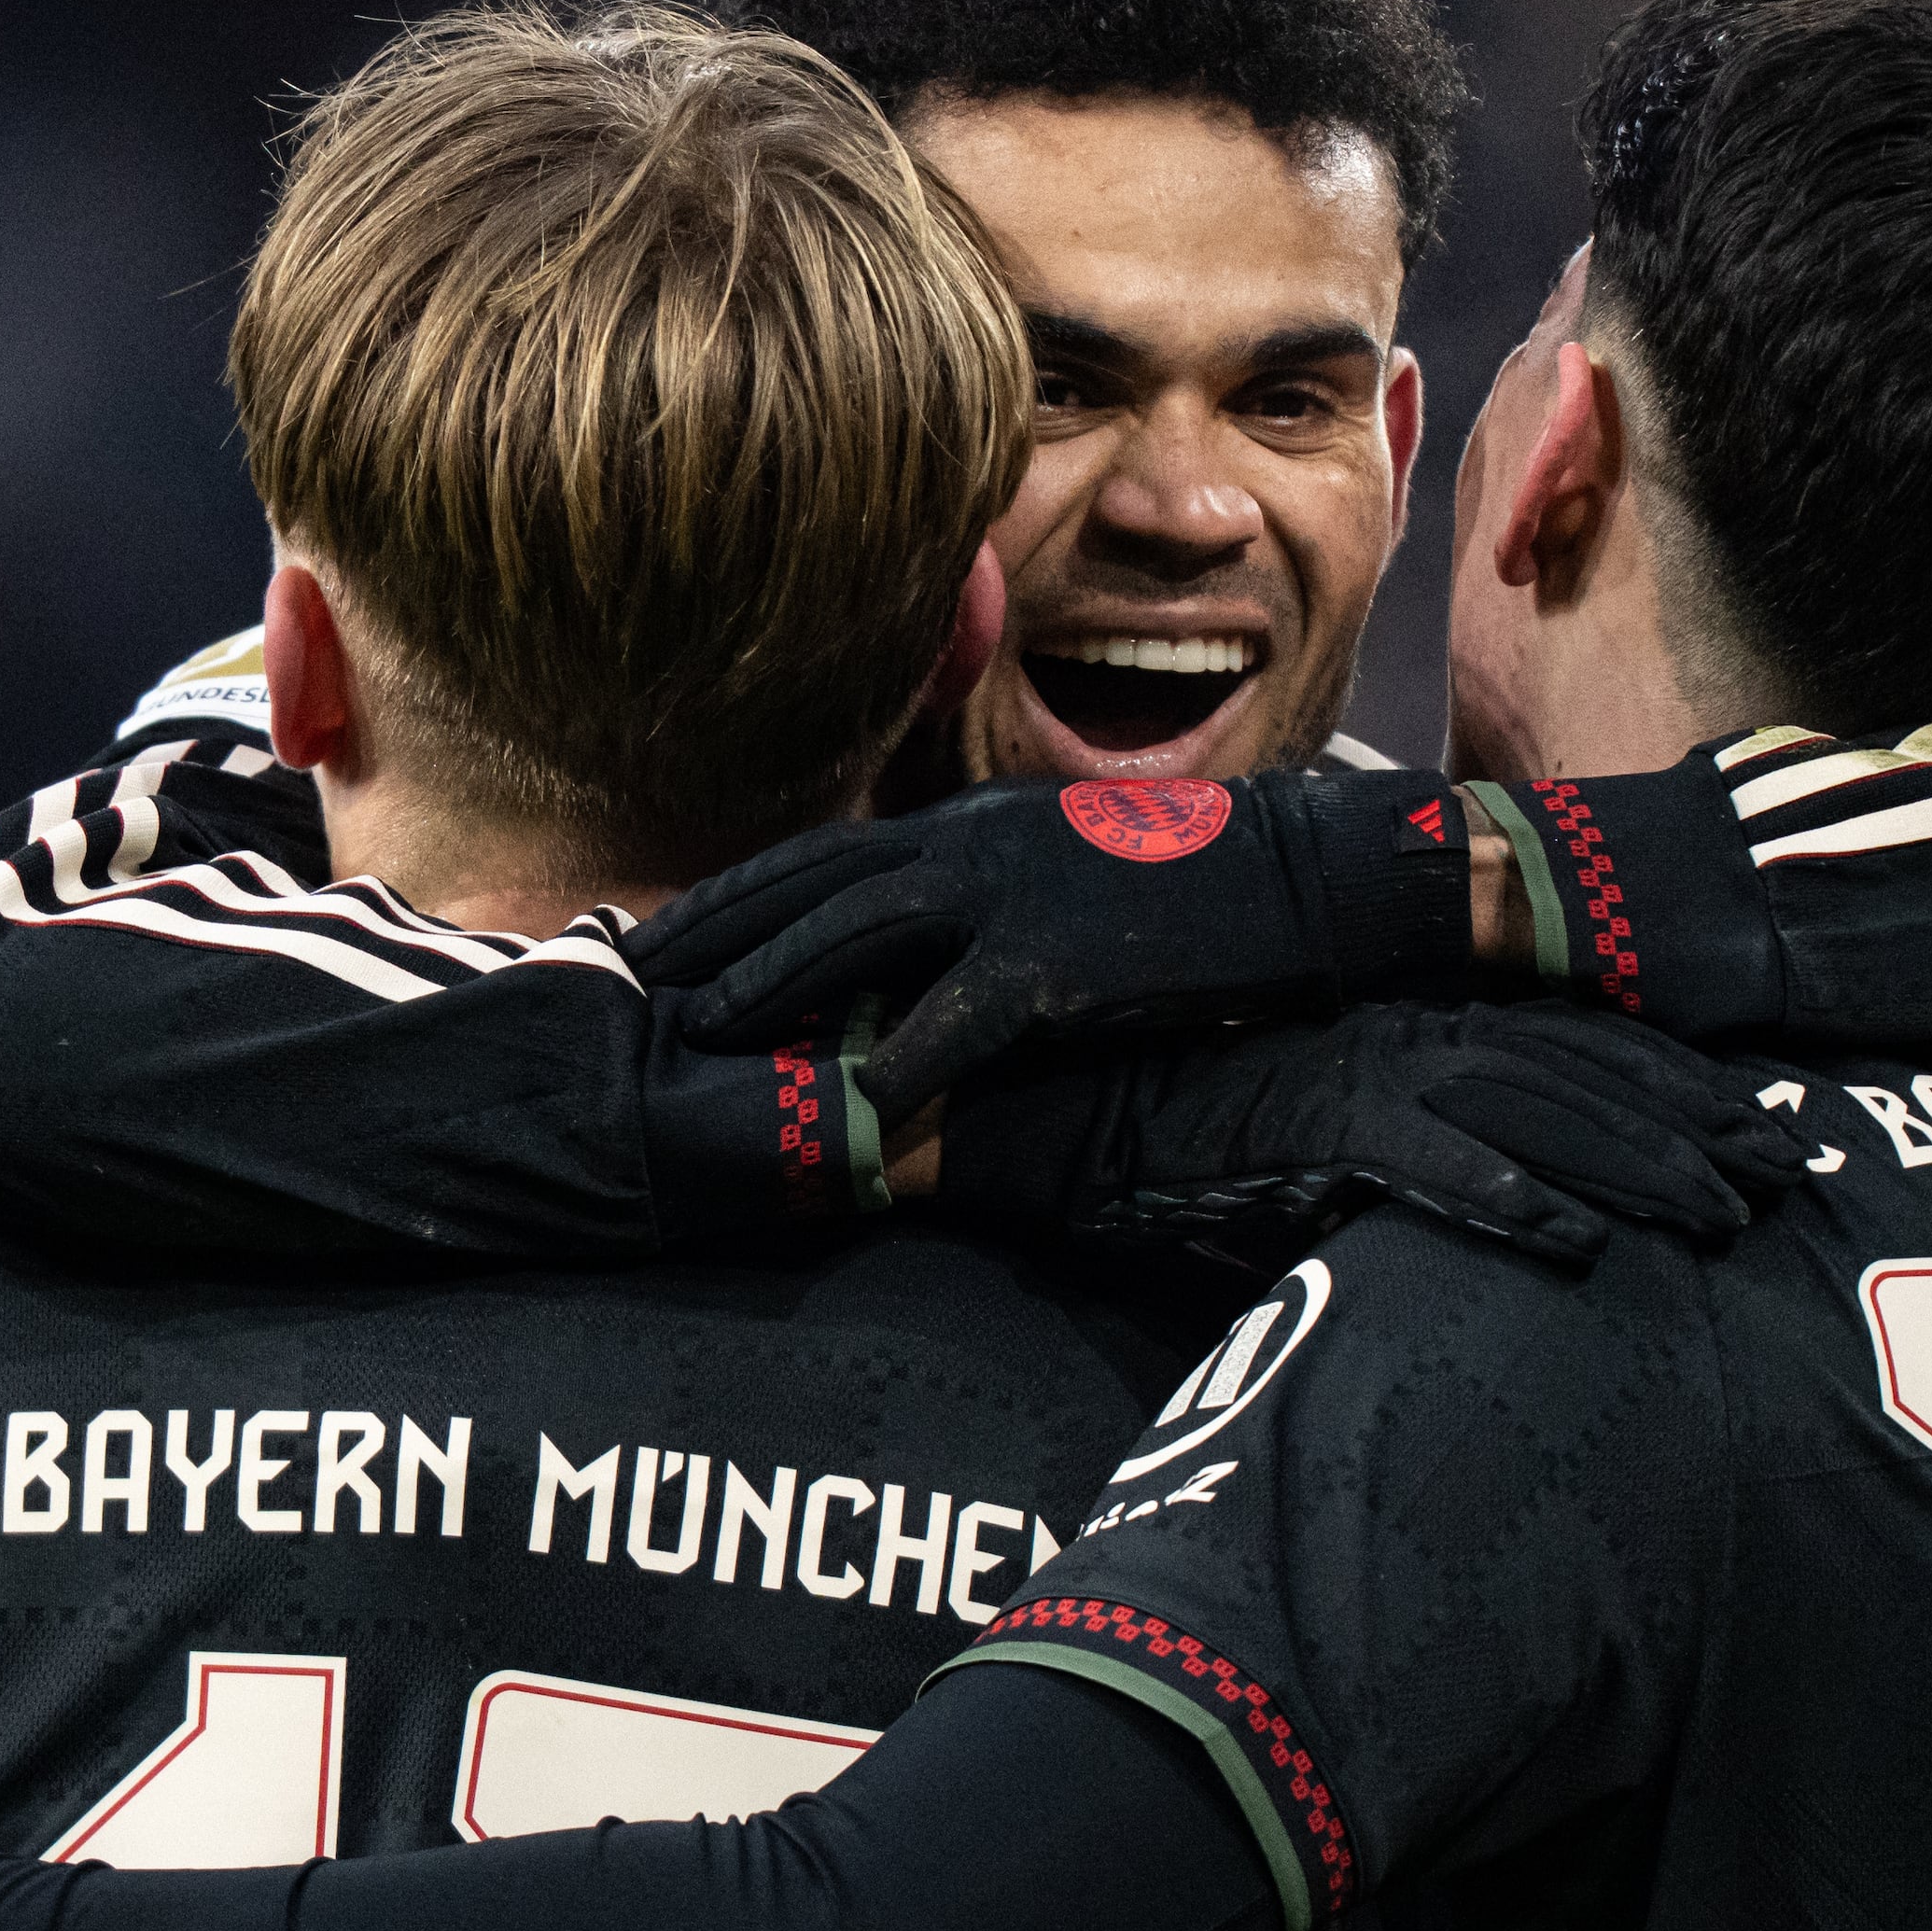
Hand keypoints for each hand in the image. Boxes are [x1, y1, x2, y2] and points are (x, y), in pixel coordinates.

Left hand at [632, 769, 1472, 1111]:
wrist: (1305, 875)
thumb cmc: (1190, 879)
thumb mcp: (1063, 861)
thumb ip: (978, 892)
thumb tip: (904, 950)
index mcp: (967, 824)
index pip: (813, 858)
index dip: (724, 901)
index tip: (650, 941)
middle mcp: (971, 847)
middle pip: (805, 893)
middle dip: (709, 944)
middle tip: (626, 995)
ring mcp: (1012, 900)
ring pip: (855, 942)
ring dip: (770, 994)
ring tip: (697, 1045)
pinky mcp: (1062, 966)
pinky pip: (959, 1020)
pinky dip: (901, 1062)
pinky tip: (851, 1106)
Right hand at [952, 1004, 1814, 1271]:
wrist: (1053, 1106)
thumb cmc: (1180, 1131)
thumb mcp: (1320, 1139)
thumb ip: (1407, 1158)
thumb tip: (1498, 1209)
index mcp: (1414, 1028)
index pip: (1577, 1047)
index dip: (1679, 1086)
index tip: (1768, 1125)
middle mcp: (1405, 1033)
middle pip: (1585, 1072)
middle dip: (1698, 1122)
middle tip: (1794, 1170)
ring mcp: (1361, 1070)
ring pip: (1535, 1112)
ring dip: (1638, 1166)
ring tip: (1726, 1217)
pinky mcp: (1308, 1118)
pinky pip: (1426, 1166)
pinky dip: (1506, 1203)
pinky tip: (1577, 1246)